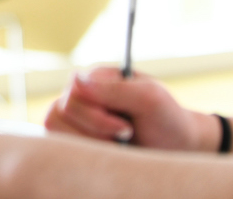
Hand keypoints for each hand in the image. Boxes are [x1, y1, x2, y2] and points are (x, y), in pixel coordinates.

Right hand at [44, 67, 215, 150]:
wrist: (177, 148)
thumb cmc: (167, 120)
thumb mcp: (150, 99)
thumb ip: (115, 89)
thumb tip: (77, 79)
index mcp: (97, 78)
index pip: (74, 90)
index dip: (95, 114)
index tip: (126, 126)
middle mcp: (81, 96)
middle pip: (61, 110)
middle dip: (96, 130)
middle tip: (126, 134)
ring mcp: (74, 118)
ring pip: (55, 127)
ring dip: (89, 142)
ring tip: (116, 144)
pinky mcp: (73, 138)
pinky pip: (59, 145)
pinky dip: (83, 153)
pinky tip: (106, 151)